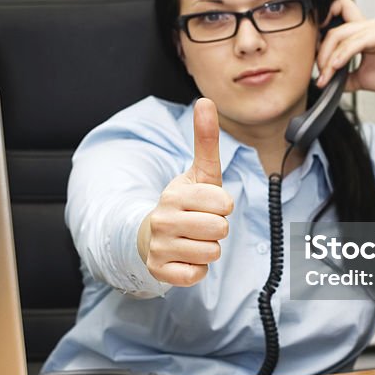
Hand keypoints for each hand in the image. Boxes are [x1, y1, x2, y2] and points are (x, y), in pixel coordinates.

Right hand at [138, 98, 233, 285]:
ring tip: (193, 240)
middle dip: (218, 228)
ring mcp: (160, 247)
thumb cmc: (184, 203)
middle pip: (220, 229)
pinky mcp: (160, 271)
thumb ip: (205, 139)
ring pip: (212, 252)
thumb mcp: (198, 173)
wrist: (152, 235)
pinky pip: (197, 274)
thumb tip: (205, 100)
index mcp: (175, 194)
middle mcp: (163, 220)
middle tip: (201, 224)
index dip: (222, 205)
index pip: (223, 203)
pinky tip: (185, 257)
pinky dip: (197, 269)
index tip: (209, 204)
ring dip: (208, 249)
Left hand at [314, 0, 374, 121]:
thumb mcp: (362, 79)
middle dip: (321, 53)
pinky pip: (356, 42)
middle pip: (334, 28)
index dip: (323, 23)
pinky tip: (336, 67)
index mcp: (363, 32)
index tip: (314, 50)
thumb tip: (325, 82)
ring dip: (328, 57)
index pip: (339, 11)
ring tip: (326, 76)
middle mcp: (369, 26)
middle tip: (320, 75)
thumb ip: (344, 77)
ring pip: (341, 34)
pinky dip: (342, 55)